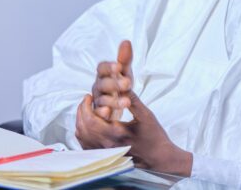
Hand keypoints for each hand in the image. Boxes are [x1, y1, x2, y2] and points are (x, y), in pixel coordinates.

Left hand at [75, 92, 192, 175]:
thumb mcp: (145, 115)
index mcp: (116, 133)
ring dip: (81, 121)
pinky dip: (84, 133)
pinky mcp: (106, 156)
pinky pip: (86, 145)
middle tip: (86, 100)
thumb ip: (132, 99)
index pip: (90, 119)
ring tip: (86, 110)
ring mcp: (105, 152)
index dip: (86, 106)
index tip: (89, 95)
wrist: (159, 157)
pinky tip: (89, 124)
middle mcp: (107, 145)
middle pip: (83, 128)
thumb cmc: (154, 136)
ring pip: (82, 137)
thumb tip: (122, 83)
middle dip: (81, 111)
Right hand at [91, 40, 133, 120]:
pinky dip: (102, 114)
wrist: (117, 106)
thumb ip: (125, 59)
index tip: (119, 66)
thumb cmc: (120, 86)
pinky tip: (109, 113)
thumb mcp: (124, 72)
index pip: (102, 68)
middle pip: (102, 84)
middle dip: (114, 84)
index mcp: (103, 75)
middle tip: (128, 83)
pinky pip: (98, 114)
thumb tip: (126, 41)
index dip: (109, 67)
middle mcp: (98, 87)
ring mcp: (97, 101)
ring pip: (102, 100)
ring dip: (113, 101)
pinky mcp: (98, 115)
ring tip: (127, 102)